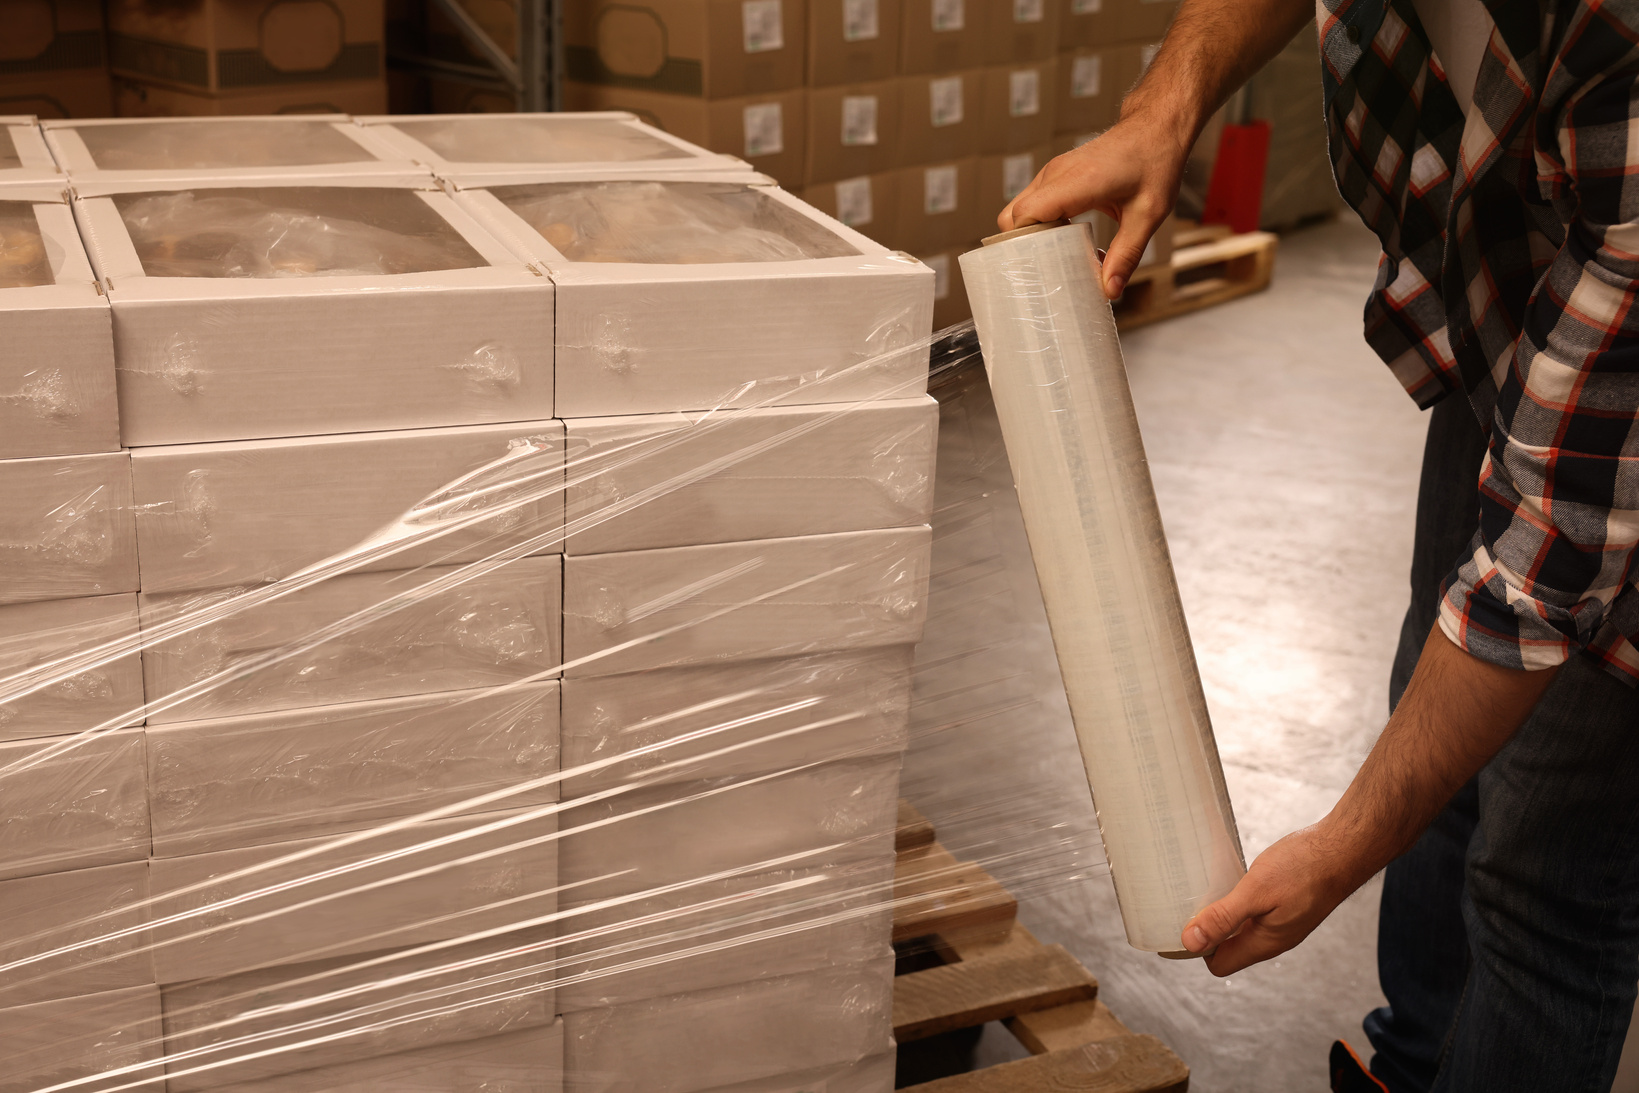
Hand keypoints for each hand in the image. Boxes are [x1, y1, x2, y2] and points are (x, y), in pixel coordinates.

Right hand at [996, 113, 1190, 298]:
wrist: (1157, 127)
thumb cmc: (1155, 162)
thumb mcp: (1148, 214)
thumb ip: (1127, 254)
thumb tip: (1110, 291)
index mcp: (1077, 182)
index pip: (1025, 215)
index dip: (1024, 245)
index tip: (1038, 269)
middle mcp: (1056, 174)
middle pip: (1012, 216)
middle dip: (1023, 246)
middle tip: (1047, 269)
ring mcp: (1053, 172)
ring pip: (1019, 210)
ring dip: (1032, 236)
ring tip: (1057, 258)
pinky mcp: (1056, 174)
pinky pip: (1033, 203)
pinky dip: (1040, 224)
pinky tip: (1064, 240)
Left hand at [1179, 822, 1360, 975]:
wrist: (1343, 849)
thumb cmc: (1304, 868)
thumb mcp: (1256, 891)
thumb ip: (1224, 917)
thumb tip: (1190, 942)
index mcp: (1264, 943)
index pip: (1219, 964)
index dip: (1198, 948)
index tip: (1182, 920)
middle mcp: (1273, 939)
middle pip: (1228, 948)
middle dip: (1206, 930)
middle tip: (1189, 900)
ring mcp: (1281, 924)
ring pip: (1240, 930)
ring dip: (1221, 914)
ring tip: (1206, 889)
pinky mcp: (1286, 907)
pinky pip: (1254, 915)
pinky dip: (1238, 902)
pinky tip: (1231, 881)